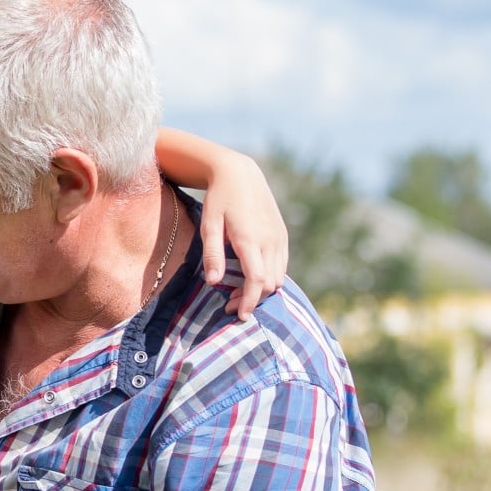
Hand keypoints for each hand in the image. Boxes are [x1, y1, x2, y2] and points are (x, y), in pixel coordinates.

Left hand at [197, 154, 287, 321]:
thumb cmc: (219, 199)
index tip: (240, 316)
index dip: (250, 302)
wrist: (240, 174)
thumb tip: (214, 282)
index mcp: (251, 239)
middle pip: (270, 283)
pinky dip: (270, 277)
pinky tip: (251, 277)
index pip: (257, 280)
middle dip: (253, 299)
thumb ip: (212, 253)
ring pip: (279, 276)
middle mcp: (270, 240)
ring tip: (238, 293)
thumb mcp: (209, 224)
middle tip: (230, 305)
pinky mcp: (282, 235)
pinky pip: (282, 264)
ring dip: (262, 290)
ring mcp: (279, 237)